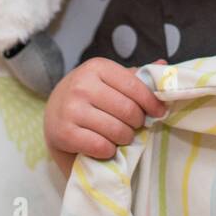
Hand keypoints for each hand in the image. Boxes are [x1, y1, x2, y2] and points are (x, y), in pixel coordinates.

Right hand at [45, 57, 167, 165]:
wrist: (52, 115)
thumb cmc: (89, 97)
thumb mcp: (109, 81)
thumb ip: (135, 76)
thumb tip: (163, 65)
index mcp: (97, 67)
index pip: (135, 86)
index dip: (152, 102)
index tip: (159, 112)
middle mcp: (82, 85)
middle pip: (128, 110)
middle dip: (137, 123)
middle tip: (134, 127)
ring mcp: (71, 109)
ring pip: (117, 130)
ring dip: (125, 138)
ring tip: (121, 137)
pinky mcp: (63, 133)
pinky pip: (100, 146)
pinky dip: (108, 151)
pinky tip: (106, 147)